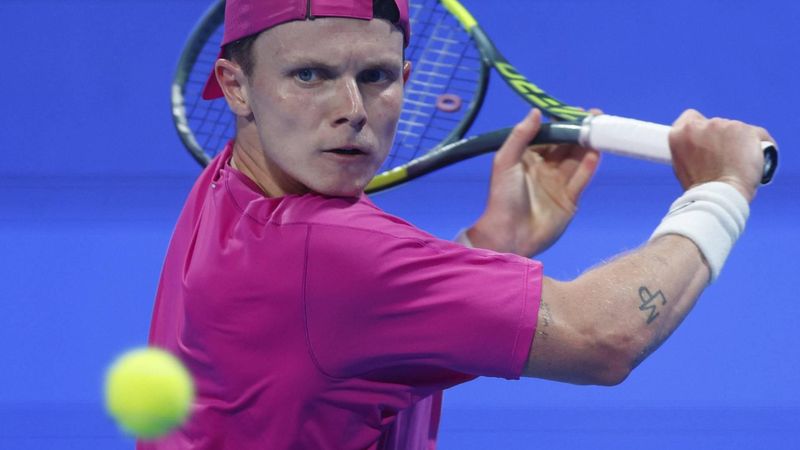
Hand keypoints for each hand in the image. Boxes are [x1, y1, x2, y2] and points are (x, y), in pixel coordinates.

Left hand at [466, 109, 599, 256]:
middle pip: (566, 146)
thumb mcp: (505, 161)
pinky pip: (581, 179)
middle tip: (595, 117)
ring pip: (576, 160)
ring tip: (599, 131)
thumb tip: (536, 111)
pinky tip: (595, 152)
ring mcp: (558, 184)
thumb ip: (520, 136)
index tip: (575, 111)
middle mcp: (544, 169)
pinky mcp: (569, 200)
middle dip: (580, 131)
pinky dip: (589, 166)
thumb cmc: (503, 196)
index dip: (561, 123)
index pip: (548, 136)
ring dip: (587, 146)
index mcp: (527, 158)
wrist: (509, 234)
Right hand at [669, 109, 774, 201]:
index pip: (690, 118)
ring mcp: (724, 125)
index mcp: (680, 134)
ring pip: (736, 130)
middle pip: (715, 125)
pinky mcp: (746, 130)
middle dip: (720, 139)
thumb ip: (691, 151)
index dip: (699, 128)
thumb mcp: (684, 167)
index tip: (704, 139)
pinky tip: (756, 159)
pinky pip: (758, 135)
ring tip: (738, 165)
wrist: (720, 195)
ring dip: (738, 143)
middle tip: (722, 160)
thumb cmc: (702, 189)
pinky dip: (759, 146)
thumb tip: (702, 149)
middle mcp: (701, 126)